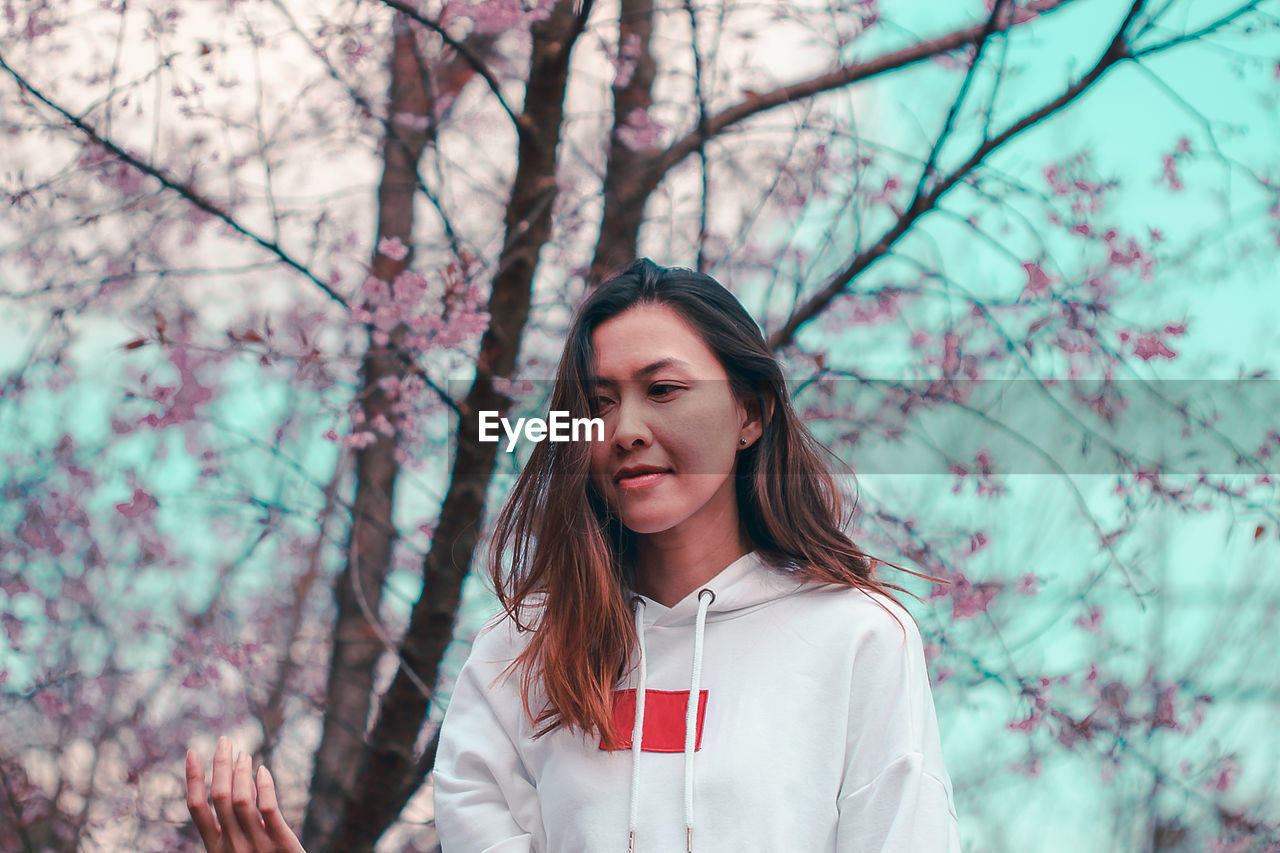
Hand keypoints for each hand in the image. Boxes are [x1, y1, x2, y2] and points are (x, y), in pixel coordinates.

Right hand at [186, 736, 306, 852]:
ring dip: (241, 772)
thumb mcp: (236, 852)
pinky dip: (264, 786)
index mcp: (215, 848)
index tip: (192, 752)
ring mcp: (255, 846)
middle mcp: (231, 847)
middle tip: (225, 741)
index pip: (196, 808)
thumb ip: (229, 829)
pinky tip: (263, 770)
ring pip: (241, 800)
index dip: (193, 779)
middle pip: (219, 797)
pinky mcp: (281, 844)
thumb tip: (223, 789)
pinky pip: (268, 810)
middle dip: (219, 765)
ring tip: (245, 754)